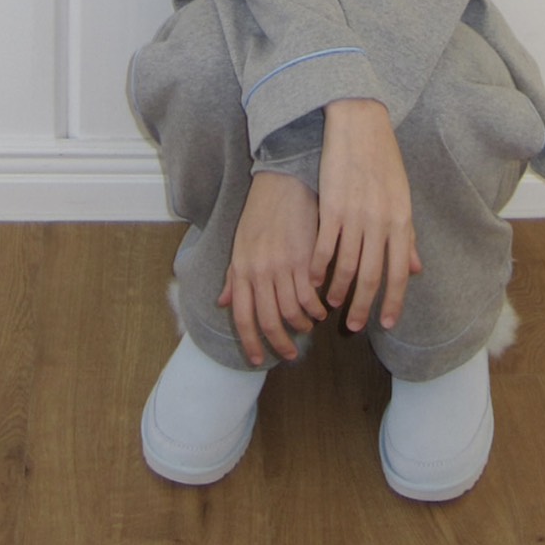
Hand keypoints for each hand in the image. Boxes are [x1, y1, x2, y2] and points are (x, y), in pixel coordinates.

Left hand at [218, 172, 327, 365]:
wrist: (281, 184)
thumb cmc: (260, 213)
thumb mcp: (240, 245)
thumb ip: (234, 277)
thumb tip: (223, 302)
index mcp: (241, 271)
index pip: (243, 318)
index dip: (251, 344)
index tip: (259, 360)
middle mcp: (258, 273)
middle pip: (268, 321)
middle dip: (281, 343)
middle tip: (291, 353)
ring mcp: (281, 267)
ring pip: (292, 312)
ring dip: (302, 325)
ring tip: (308, 326)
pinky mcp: (302, 259)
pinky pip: (310, 296)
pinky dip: (316, 309)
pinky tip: (321, 310)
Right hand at [311, 99, 421, 334]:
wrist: (361, 125)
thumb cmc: (384, 160)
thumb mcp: (402, 197)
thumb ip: (407, 235)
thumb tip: (415, 269)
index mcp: (400, 220)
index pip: (399, 272)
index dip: (393, 301)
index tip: (386, 324)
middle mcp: (380, 222)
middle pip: (372, 276)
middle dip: (362, 305)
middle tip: (352, 325)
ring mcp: (355, 215)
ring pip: (346, 265)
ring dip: (338, 289)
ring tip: (330, 303)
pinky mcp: (331, 206)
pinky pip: (324, 246)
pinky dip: (318, 267)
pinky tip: (313, 279)